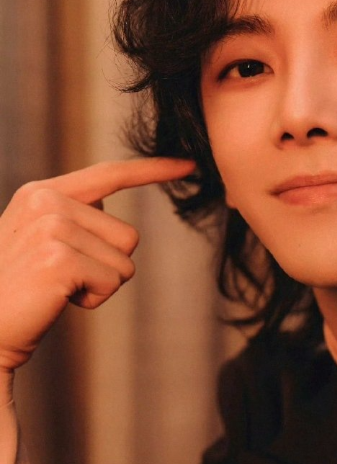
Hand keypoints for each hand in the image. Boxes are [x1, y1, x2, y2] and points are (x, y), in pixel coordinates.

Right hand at [0, 158, 195, 375]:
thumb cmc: (19, 290)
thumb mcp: (40, 240)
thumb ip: (72, 217)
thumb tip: (104, 201)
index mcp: (41, 192)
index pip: (108, 174)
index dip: (152, 171)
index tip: (189, 164)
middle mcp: (45, 202)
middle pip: (128, 236)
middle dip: (106, 266)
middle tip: (61, 279)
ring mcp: (51, 228)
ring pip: (124, 262)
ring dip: (99, 284)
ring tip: (57, 288)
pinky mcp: (60, 259)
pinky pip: (113, 282)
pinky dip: (93, 299)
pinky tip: (59, 299)